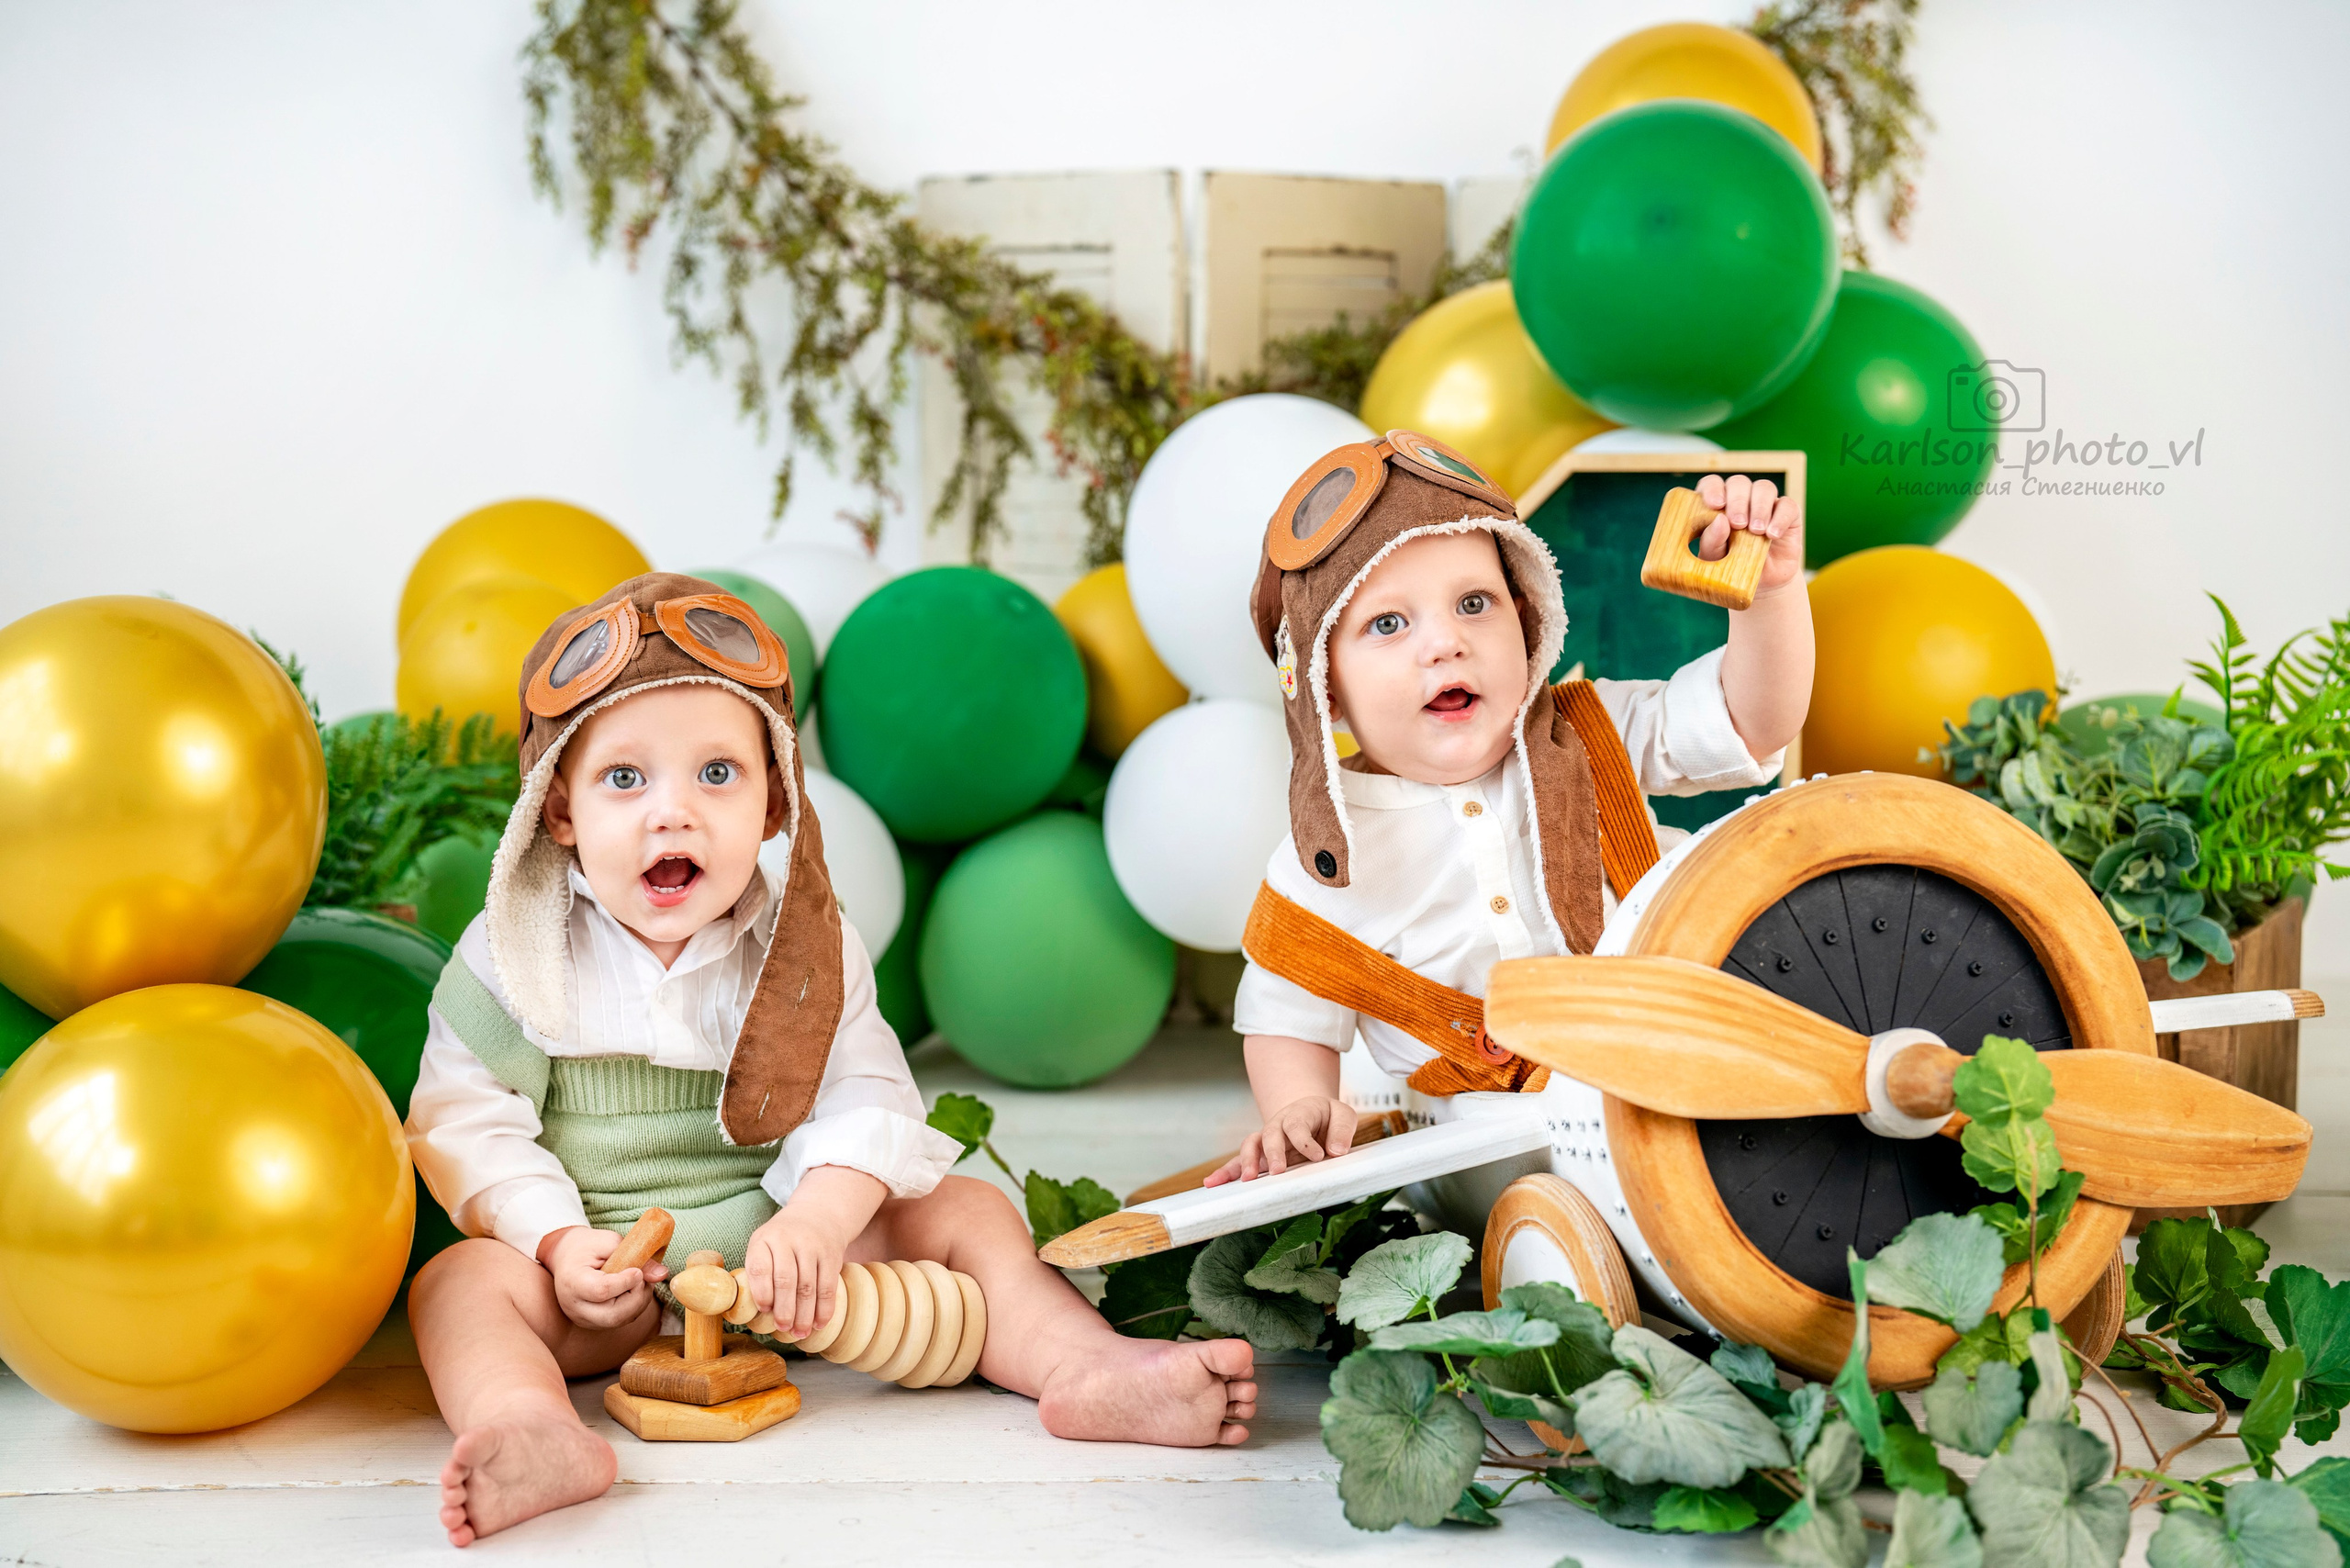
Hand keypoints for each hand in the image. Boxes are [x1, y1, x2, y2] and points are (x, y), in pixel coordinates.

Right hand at [539, 1225, 666, 1329]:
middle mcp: (574, 1306)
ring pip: (619, 1321)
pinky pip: (619, 1321)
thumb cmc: (588, 1247)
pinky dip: (633, 1307)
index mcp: (572, 1281)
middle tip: (642, 1277)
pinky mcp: (593, 1323)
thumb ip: (635, 1254)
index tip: (637, 1271)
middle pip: (612, 1315)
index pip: (602, 1291)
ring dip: (638, 1302)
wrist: (567, 1258)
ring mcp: (582, 1318)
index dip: (625, 1282)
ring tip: (639, 1281)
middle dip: (636, 1297)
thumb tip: (661, 1274)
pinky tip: (632, 1289)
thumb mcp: (609, 1242)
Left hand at [744, 1206, 855, 1340]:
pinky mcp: (831, 1255)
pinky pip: (828, 1286)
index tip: (765, 1311)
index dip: (761, 1293)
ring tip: (800, 1332)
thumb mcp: (763, 1245)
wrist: (817, 1215)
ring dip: (804, 1314)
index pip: (760, 1268)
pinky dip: (824, 1309)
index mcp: (764, 1239)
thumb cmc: (782, 1241)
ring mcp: (812, 1246)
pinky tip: (819, 1323)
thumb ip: (758, 1273)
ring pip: (808, 1286)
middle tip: (783, 1328)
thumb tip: (755, 1313)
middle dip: (784, 1310)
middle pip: (786, 1280)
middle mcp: (787, 1239)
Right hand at [1202, 1096, 1357, 1185]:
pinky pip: (1240, 1162)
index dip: (1305, 1140)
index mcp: (1300, 1113)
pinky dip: (1226, 1172)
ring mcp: (1266, 1140)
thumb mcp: (1343, 1115)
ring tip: (1245, 1180)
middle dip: (1272, 1153)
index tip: (1319, 1156)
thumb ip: (1342, 1130)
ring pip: (1250, 1146)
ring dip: (1246, 1162)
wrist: (1311, 1113)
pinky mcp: (1260, 1155)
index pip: (1297, 1125)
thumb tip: (1336, 1151)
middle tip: (1277, 1171)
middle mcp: (1278, 1125)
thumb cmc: (1328, 1117)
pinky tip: (1212, 1183)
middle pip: (1270, 1134)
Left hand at [1696, 473, 1804, 594]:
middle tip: (1738, 524)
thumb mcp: (1715, 559)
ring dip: (1759, 507)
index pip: (1711, 484)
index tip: (1716, 505)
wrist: (1763, 583)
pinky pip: (1787, 505)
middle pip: (1739, 483)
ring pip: (1764, 488)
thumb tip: (1720, 520)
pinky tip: (1772, 535)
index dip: (1713, 489)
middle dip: (1737, 501)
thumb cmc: (1731, 567)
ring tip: (1756, 531)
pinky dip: (1780, 518)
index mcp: (1717, 505)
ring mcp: (1765, 504)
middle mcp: (1741, 499)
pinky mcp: (1788, 513)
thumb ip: (1712, 540)